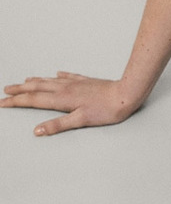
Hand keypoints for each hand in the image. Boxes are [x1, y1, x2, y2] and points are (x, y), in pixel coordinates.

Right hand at [0, 71, 140, 135]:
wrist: (125, 94)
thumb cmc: (106, 110)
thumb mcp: (80, 121)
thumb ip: (58, 125)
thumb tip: (37, 130)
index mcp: (62, 99)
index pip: (34, 100)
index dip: (16, 101)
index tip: (2, 102)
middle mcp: (66, 88)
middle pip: (38, 87)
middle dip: (21, 89)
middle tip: (6, 90)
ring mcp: (76, 83)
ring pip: (51, 80)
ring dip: (36, 81)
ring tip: (25, 80)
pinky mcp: (86, 81)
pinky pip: (68, 76)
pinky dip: (59, 75)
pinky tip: (57, 73)